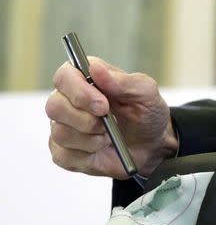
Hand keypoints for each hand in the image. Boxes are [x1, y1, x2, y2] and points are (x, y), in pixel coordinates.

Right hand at [46, 57, 178, 178]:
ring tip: (109, 137)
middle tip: (108, 124)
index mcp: (85, 79)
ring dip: (91, 139)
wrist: (152, 146)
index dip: (79, 91)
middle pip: (54, 106)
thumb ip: (124, 81)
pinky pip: (63, 155)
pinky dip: (87, 155)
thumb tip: (96, 69)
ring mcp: (63, 127)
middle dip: (85, 119)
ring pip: (60, 133)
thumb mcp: (145, 94)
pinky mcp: (64, 152)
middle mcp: (68, 101)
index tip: (103, 105)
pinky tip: (100, 149)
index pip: (64, 77)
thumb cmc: (146, 114)